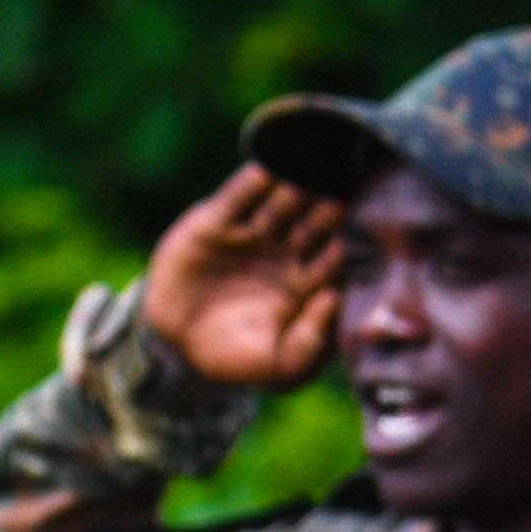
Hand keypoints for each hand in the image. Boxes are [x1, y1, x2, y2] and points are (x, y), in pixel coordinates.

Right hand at [143, 165, 349, 387]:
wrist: (177, 348)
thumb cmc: (238, 361)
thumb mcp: (283, 363)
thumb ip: (313, 339)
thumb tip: (335, 298)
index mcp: (306, 283)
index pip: (332, 259)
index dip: (341, 248)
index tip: (353, 237)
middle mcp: (284, 252)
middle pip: (311, 225)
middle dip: (325, 210)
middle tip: (340, 192)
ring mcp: (251, 234)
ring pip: (278, 205)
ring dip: (294, 188)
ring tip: (307, 173)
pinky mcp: (216, 222)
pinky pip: (236, 199)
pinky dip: (250, 183)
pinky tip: (266, 168)